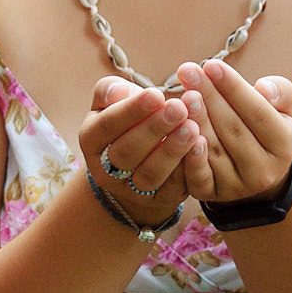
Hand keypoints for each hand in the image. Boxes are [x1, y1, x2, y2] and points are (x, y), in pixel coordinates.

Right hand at [78, 76, 198, 226]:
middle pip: (126, 153)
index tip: (156, 94)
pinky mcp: (158, 201)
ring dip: (172, 151)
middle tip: (178, 108)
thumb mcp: (115, 101)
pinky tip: (200, 146)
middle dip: (154, 129)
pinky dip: (187, 168)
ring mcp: (131, 190)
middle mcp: (105, 169)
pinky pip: (173, 189)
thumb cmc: (129, 119)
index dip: (131, 110)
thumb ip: (111, 91)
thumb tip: (116, 91)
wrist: (141, 157)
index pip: (107, 125)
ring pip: (149, 175)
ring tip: (192, 127)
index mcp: (91, 140)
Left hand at [177, 60, 291, 204]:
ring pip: (214, 150)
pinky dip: (189, 156)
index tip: (212, 65)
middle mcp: (264, 170)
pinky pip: (199, 176)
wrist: (258, 169)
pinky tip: (179, 132)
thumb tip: (263, 89)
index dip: (234, 88)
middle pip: (233, 128)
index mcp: (286, 145)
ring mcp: (239, 186)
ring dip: (195, 120)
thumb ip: (281, 92)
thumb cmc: (266, 127)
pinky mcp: (214, 195)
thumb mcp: (284, 109)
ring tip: (182, 94)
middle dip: (209, 97)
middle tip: (188, 71)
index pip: (258, 112)